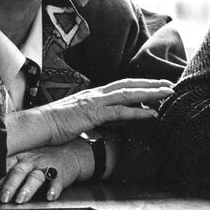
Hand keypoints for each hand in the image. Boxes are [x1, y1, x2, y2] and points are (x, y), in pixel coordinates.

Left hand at [0, 141, 87, 202]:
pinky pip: (57, 181)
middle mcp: (32, 161)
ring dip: (28, 188)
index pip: (7, 168)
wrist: (72, 154)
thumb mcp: (26, 162)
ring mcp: (46, 166)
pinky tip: (50, 196)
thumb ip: (10, 175)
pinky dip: (54, 188)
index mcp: (21, 158)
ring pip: (35, 177)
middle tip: (3, 198)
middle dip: (10, 185)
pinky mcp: (61, 174)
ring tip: (21, 199)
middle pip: (18, 172)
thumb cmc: (43, 161)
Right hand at [36, 78, 173, 145]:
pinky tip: (152, 114)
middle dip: (151, 84)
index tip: (156, 85)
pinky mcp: (93, 114)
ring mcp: (95, 102)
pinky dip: (138, 112)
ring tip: (168, 94)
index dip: (140, 84)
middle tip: (170, 84)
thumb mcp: (77, 118)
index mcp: (94, 95)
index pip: (121, 85)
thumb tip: (102, 122)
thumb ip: (92, 117)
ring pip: (129, 94)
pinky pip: (120, 112)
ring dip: (151, 94)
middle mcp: (97, 94)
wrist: (38, 125)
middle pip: (129, 84)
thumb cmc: (54, 124)